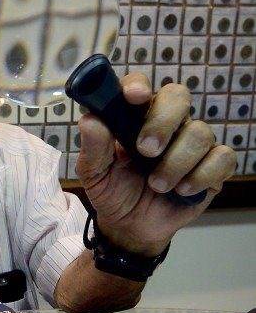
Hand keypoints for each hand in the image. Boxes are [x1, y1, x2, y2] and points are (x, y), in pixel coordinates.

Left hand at [75, 74, 235, 256]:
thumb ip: (93, 147)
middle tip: (146, 152)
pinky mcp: (213, 165)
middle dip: (162, 123)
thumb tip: (90, 120)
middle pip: (178, 96)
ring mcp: (192, 142)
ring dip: (176, 163)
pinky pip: (222, 158)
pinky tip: (182, 191)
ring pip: (200, 132)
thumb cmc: (113, 191)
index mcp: (135, 117)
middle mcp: (167, 122)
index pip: (140, 86)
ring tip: (157, 186)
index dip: (138, 85)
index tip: (134, 97)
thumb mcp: (94, 174)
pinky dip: (201, 176)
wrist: (131, 226)